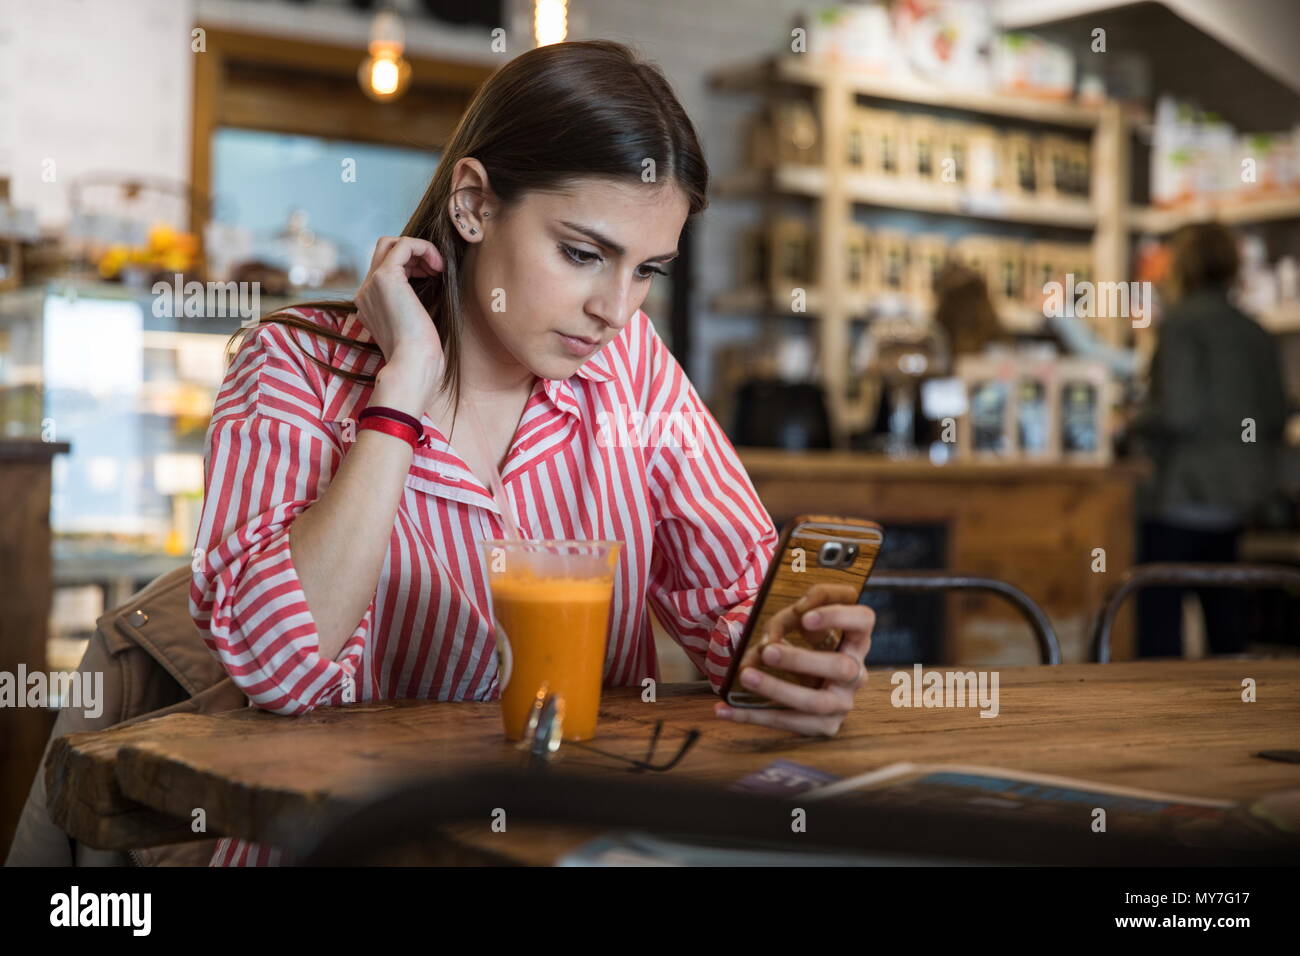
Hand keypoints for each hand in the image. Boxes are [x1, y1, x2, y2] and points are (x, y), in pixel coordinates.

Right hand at [355, 237, 446, 405]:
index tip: (432, 277)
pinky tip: (438, 266)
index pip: (384, 268)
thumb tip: (427, 285)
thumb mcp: (414, 324)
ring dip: (419, 250)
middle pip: (383, 251)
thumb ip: (411, 305)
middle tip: (435, 270)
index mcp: (369, 304)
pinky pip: (403, 244)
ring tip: (438, 268)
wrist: (412, 365)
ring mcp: (371, 284)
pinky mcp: (384, 278)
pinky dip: (424, 248)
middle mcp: (365, 292)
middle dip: (412, 254)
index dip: (411, 266)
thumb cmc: (420, 354)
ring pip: (390, 243)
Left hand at [715, 583, 873, 736]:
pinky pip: (788, 723)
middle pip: (841, 667)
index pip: (863, 620)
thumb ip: (784, 622)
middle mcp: (856, 673)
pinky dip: (751, 715)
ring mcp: (843, 703)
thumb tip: (767, 643)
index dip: (838, 616)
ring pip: (816, 702)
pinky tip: (723, 710)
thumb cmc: (800, 643)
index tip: (805, 617)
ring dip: (778, 689)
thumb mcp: (793, 623)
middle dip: (801, 659)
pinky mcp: (824, 726)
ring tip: (746, 676)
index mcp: (856, 640)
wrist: (805, 680)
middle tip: (767, 651)